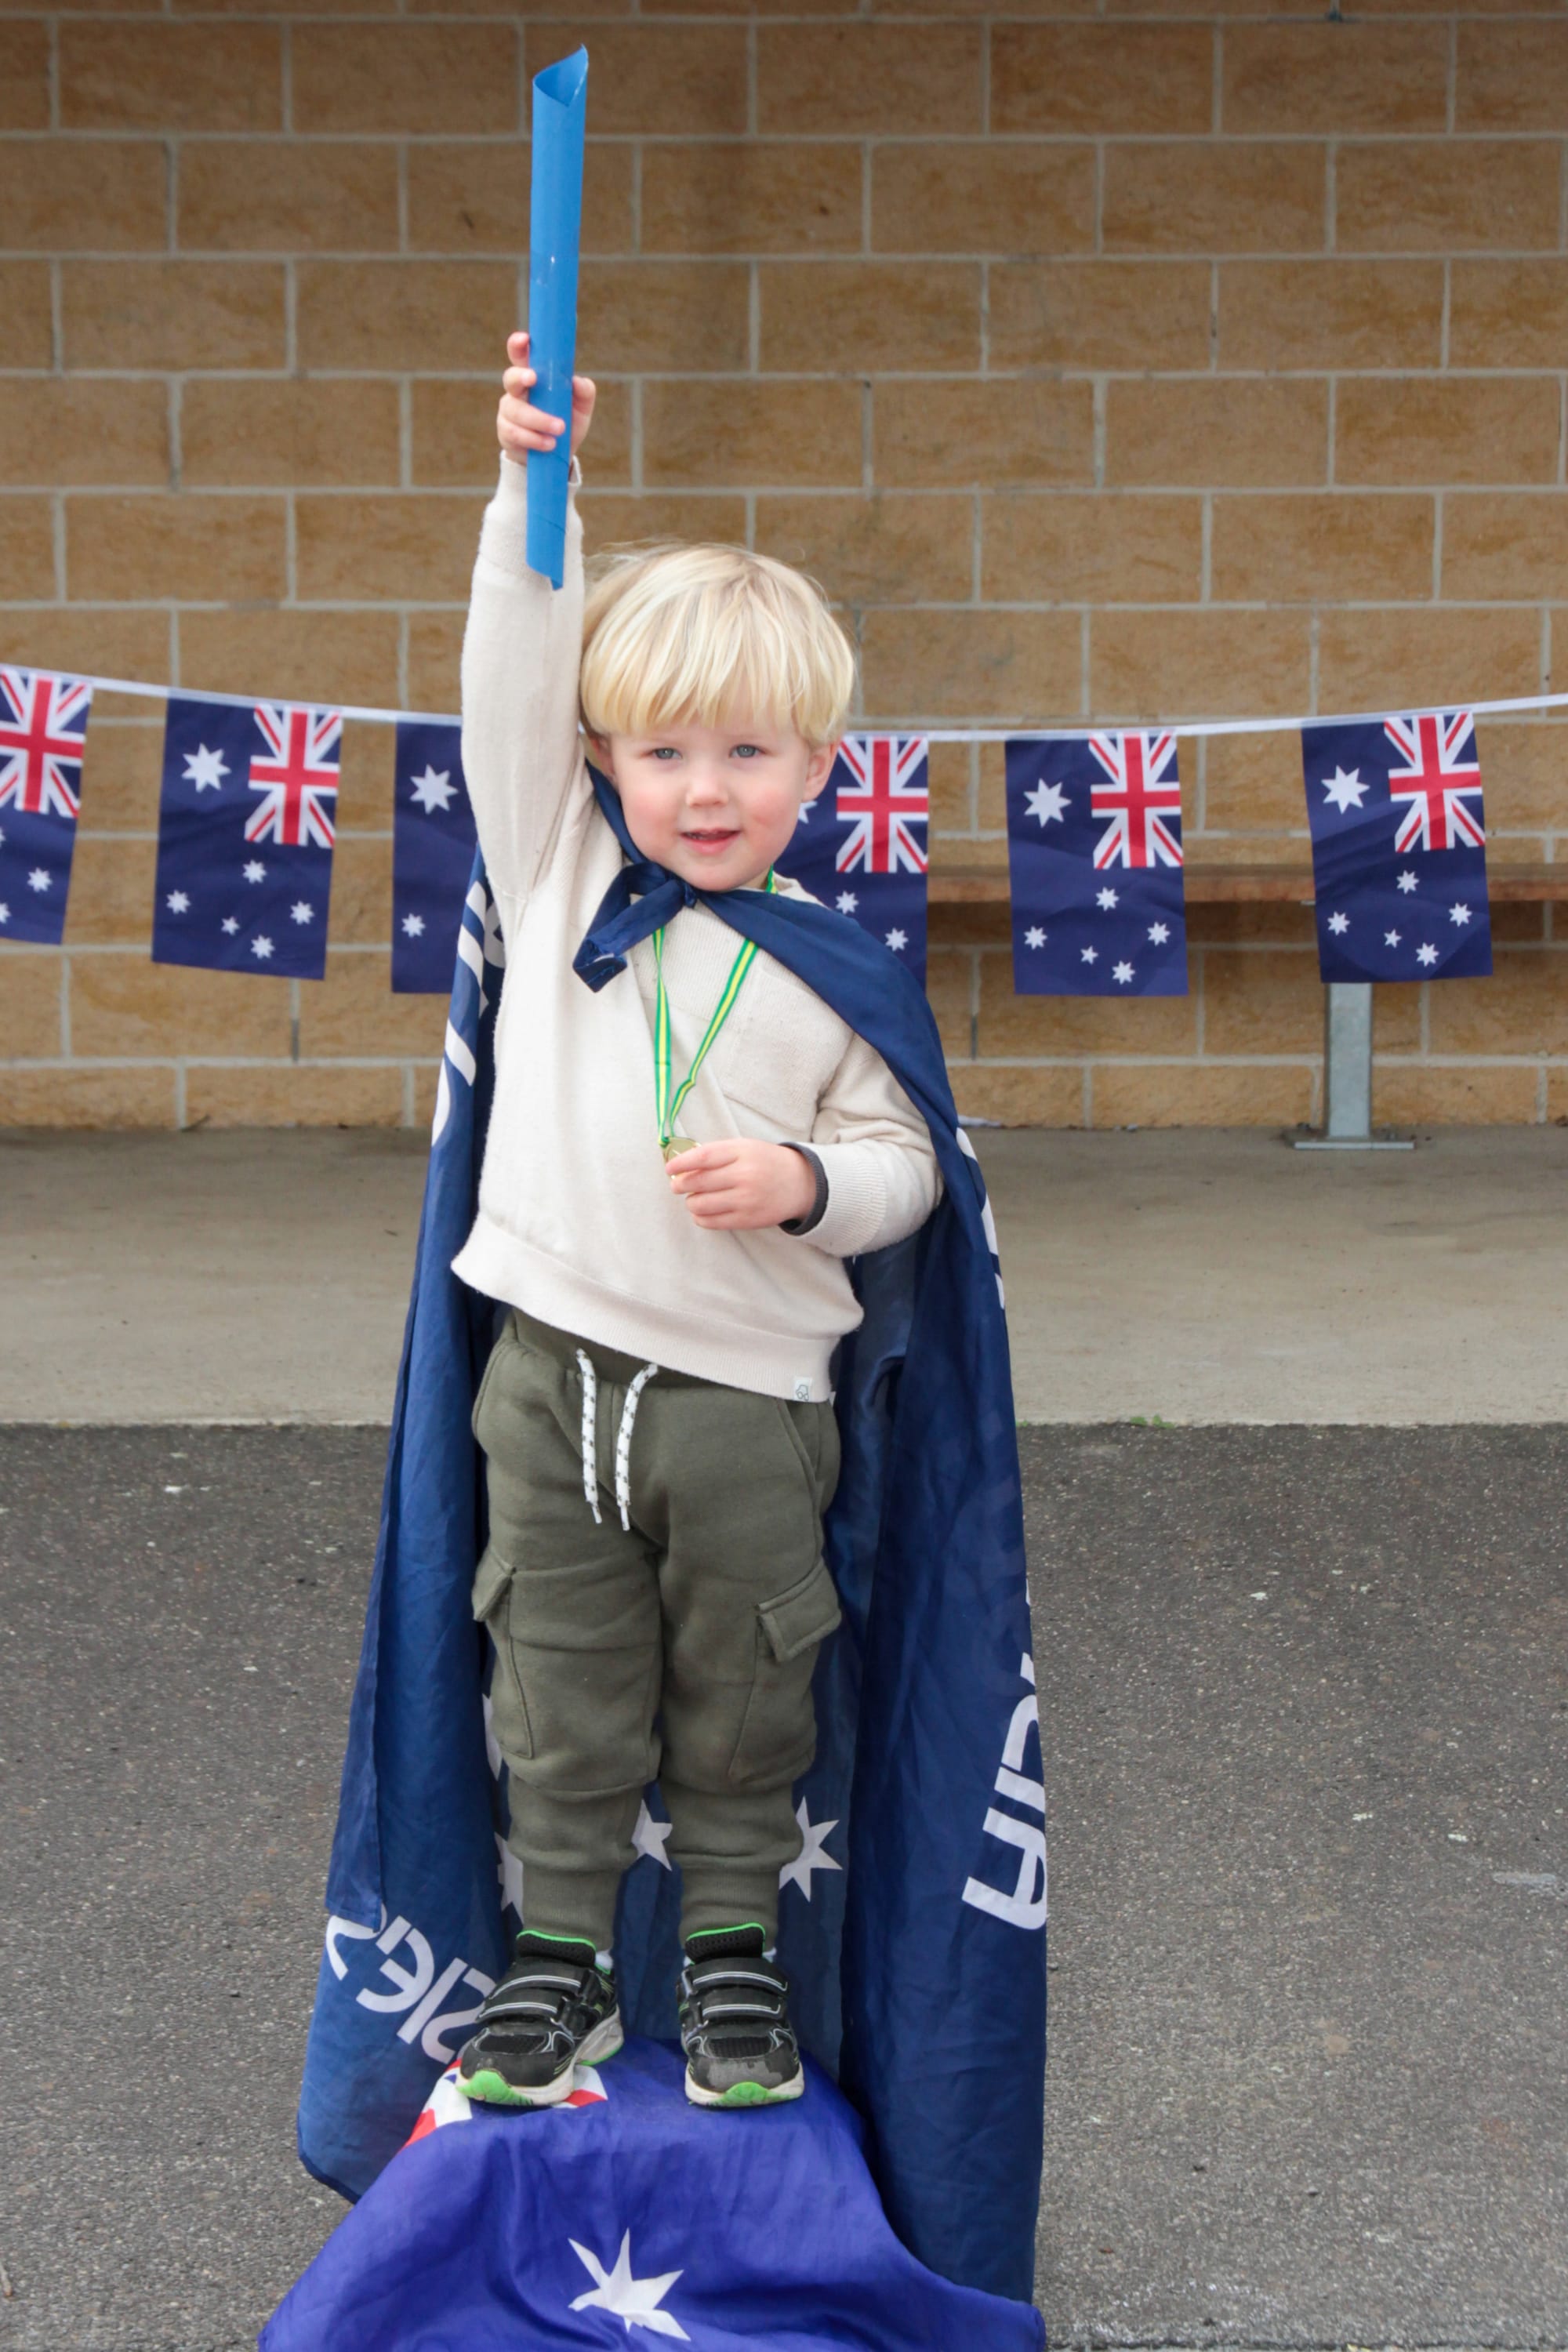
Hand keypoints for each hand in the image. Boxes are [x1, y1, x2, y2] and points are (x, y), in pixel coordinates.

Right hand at [497, 330, 595, 466]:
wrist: (557, 457)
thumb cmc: (567, 424)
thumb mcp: (581, 409)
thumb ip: (584, 393)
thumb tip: (578, 381)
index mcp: (533, 378)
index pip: (521, 356)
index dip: (518, 345)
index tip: (525, 339)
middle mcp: (517, 392)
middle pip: (510, 378)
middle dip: (520, 376)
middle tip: (533, 378)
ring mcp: (508, 412)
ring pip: (516, 410)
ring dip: (538, 419)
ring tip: (559, 430)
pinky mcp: (506, 433)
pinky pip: (515, 433)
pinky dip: (534, 439)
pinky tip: (549, 444)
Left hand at [666, 1140, 816, 1230]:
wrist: (799, 1183)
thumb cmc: (765, 1162)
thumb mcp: (744, 1147)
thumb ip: (716, 1154)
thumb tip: (682, 1165)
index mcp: (742, 1153)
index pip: (702, 1157)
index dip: (681, 1163)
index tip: (669, 1168)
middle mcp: (744, 1176)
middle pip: (698, 1182)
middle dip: (681, 1185)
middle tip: (677, 1185)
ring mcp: (746, 1200)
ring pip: (701, 1204)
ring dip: (691, 1202)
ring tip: (694, 1198)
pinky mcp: (747, 1220)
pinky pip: (712, 1222)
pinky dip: (700, 1217)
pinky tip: (702, 1211)